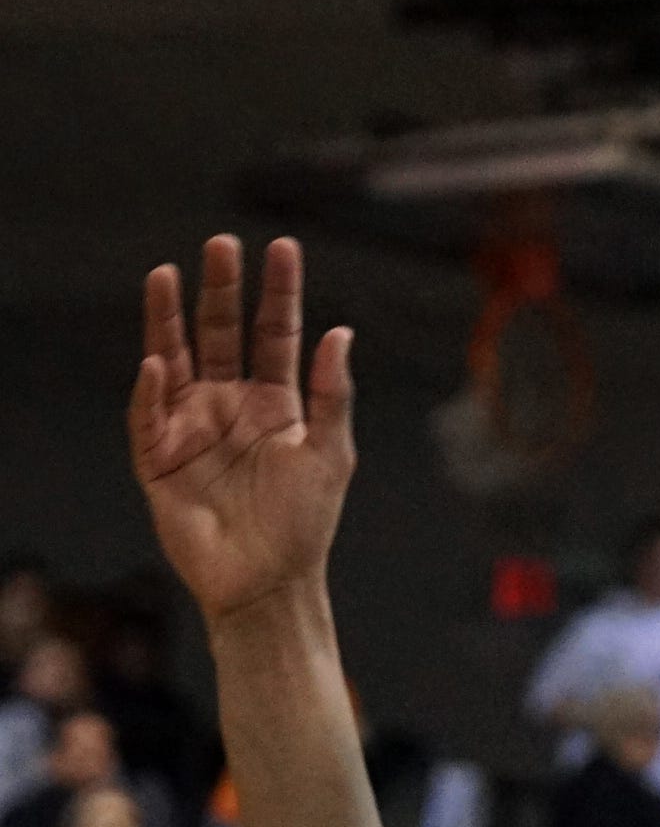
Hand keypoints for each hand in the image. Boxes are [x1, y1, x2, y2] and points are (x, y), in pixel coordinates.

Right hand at [129, 237, 355, 623]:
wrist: (268, 581)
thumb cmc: (306, 523)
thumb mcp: (330, 454)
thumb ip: (333, 396)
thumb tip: (343, 333)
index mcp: (276, 402)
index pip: (276, 334)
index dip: (279, 292)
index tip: (282, 248)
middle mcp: (230, 405)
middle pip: (222, 335)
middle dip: (221, 290)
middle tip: (221, 245)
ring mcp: (192, 427)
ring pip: (175, 359)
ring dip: (167, 319)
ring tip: (165, 274)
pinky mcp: (159, 458)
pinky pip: (149, 415)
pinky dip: (151, 389)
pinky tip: (158, 359)